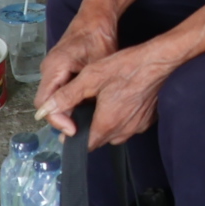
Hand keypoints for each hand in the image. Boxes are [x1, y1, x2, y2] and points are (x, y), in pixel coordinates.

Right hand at [32, 5, 119, 124]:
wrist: (95, 17)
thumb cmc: (99, 37)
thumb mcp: (98, 67)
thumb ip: (89, 90)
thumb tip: (88, 115)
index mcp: (55, 67)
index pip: (46, 103)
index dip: (58, 120)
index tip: (73, 131)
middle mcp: (48, 69)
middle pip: (46, 103)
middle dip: (60, 118)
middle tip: (78, 130)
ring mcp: (51, 68)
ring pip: (51, 97)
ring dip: (63, 110)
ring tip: (81, 123)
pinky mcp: (57, 69)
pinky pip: (56, 89)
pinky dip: (66, 100)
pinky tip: (81, 107)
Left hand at [33, 37, 176, 147]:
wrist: (160, 61)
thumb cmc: (127, 67)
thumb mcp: (90, 77)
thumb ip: (66, 96)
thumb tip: (44, 110)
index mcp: (106, 123)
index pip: (86, 144)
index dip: (76, 137)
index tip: (71, 127)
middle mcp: (123, 130)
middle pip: (101, 139)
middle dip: (92, 129)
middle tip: (88, 109)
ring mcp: (138, 126)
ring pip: (116, 133)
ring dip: (108, 124)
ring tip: (105, 104)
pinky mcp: (149, 120)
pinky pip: (131, 126)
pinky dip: (124, 118)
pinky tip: (123, 101)